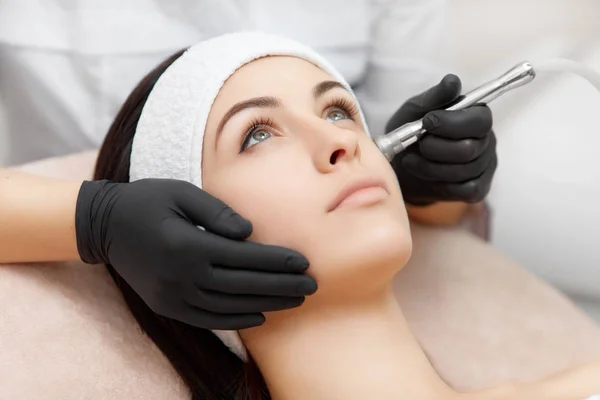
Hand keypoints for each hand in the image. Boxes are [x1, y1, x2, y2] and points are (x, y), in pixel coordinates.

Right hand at [75, 179, 316, 329]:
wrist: (105, 226)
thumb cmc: (147, 201)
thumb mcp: (181, 192)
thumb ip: (216, 212)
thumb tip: (250, 232)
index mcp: (187, 245)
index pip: (245, 258)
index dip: (277, 261)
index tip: (305, 263)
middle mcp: (181, 276)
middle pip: (243, 286)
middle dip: (281, 286)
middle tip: (312, 286)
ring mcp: (173, 296)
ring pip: (229, 307)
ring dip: (266, 304)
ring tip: (295, 300)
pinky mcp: (167, 306)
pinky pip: (207, 319)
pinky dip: (236, 319)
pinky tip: (260, 315)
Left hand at [385, 74, 496, 204]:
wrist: (400, 165)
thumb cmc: (411, 132)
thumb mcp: (415, 110)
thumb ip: (435, 96)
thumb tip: (453, 81)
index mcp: (476, 117)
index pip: (480, 120)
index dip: (452, 123)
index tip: (427, 121)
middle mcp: (486, 141)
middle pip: (469, 148)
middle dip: (436, 148)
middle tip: (419, 144)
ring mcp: (484, 167)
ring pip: (463, 171)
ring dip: (430, 166)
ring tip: (413, 160)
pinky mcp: (477, 189)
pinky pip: (463, 190)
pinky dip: (438, 184)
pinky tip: (424, 175)